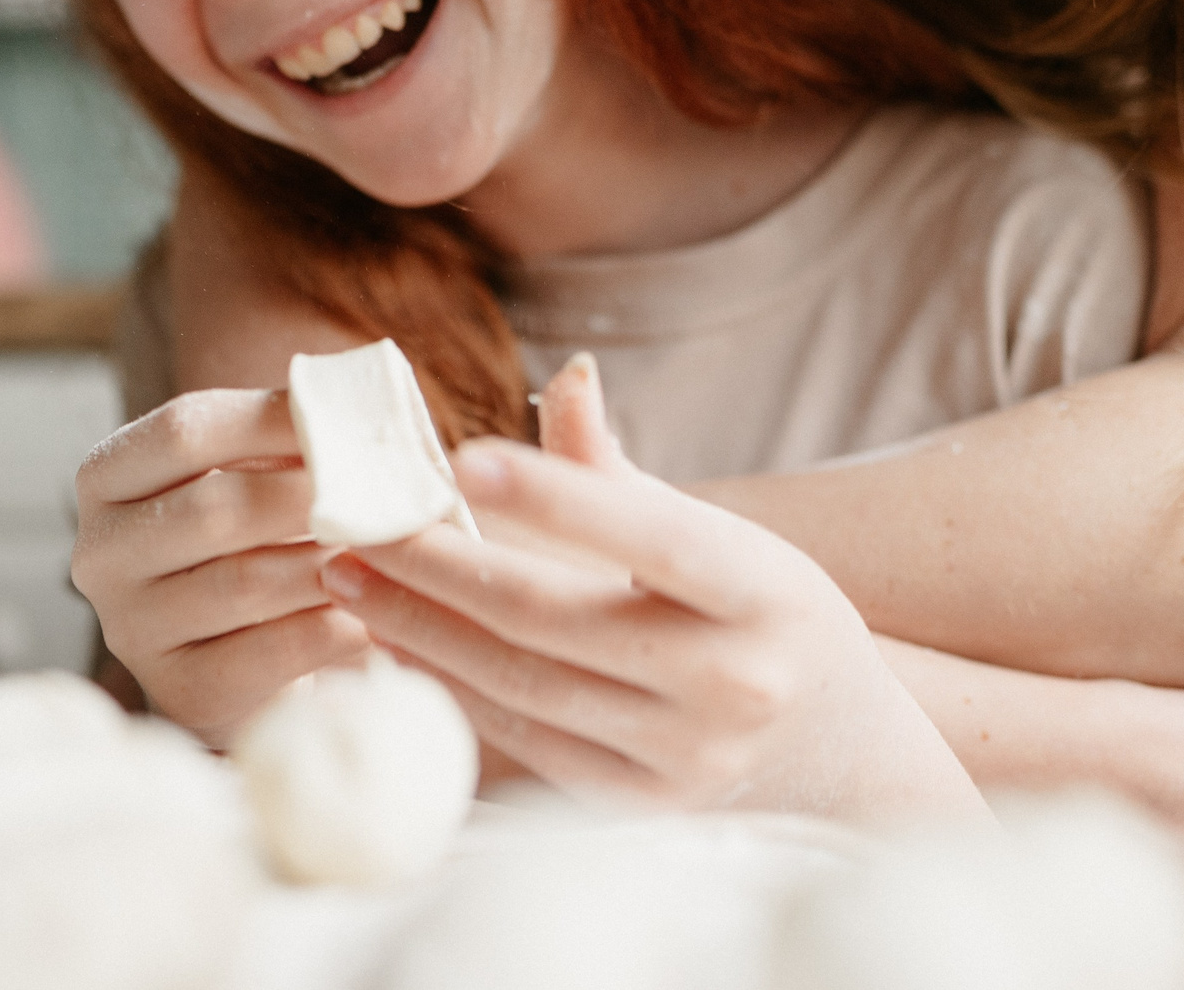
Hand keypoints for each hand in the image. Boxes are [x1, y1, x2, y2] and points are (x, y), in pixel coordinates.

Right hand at [71, 389, 368, 745]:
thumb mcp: (253, 475)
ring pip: (244, 582)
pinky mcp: (179, 690)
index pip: (185, 429)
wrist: (246, 659)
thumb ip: (288, 436)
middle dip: (311, 498)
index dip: (274, 418)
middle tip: (382, 493)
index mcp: (107, 477)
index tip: (348, 419)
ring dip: (329, 563)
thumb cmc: (258, 539)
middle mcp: (99, 553)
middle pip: (214, 509)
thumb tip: (360, 405)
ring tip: (388, 549)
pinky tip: (374, 615)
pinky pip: (269, 652)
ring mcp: (131, 628)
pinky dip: (332, 628)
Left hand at [327, 357, 983, 823]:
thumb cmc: (756, 610)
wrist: (832, 747)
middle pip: (552, 617)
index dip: (555, 496)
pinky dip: (451, 689)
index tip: (461, 457)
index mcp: (760, 592)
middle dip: (436, 567)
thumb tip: (566, 376)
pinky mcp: (643, 807)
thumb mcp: (720, 535)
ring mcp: (687, 755)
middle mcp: (733, 681)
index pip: (648, 533)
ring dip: (420, 630)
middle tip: (356, 527)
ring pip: (523, 684)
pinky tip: (396, 644)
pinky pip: (524, 741)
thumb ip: (619, 469)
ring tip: (351, 581)